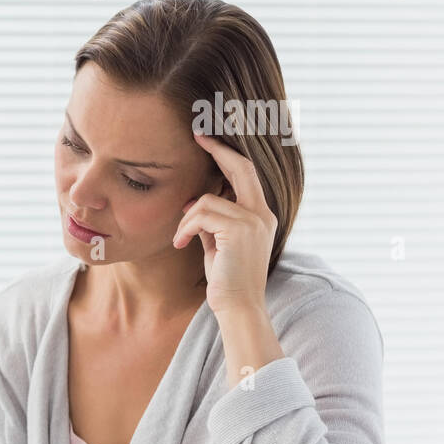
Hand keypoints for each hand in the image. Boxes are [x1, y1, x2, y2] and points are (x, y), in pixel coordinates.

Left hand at [174, 131, 276, 315]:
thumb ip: (211, 221)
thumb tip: (193, 202)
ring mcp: (254, 221)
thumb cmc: (226, 279)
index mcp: (260, 215)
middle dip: (218, 150)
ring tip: (181, 239)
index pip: (246, 174)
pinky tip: (181, 244)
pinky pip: (201, 214)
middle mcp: (262, 214)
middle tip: (197, 136)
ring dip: (186, 219)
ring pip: (207, 200)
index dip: (227, 155)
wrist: (238, 307)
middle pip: (241, 168)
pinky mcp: (240, 230)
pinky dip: (185, 228)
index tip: (207, 140)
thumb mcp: (218, 243)